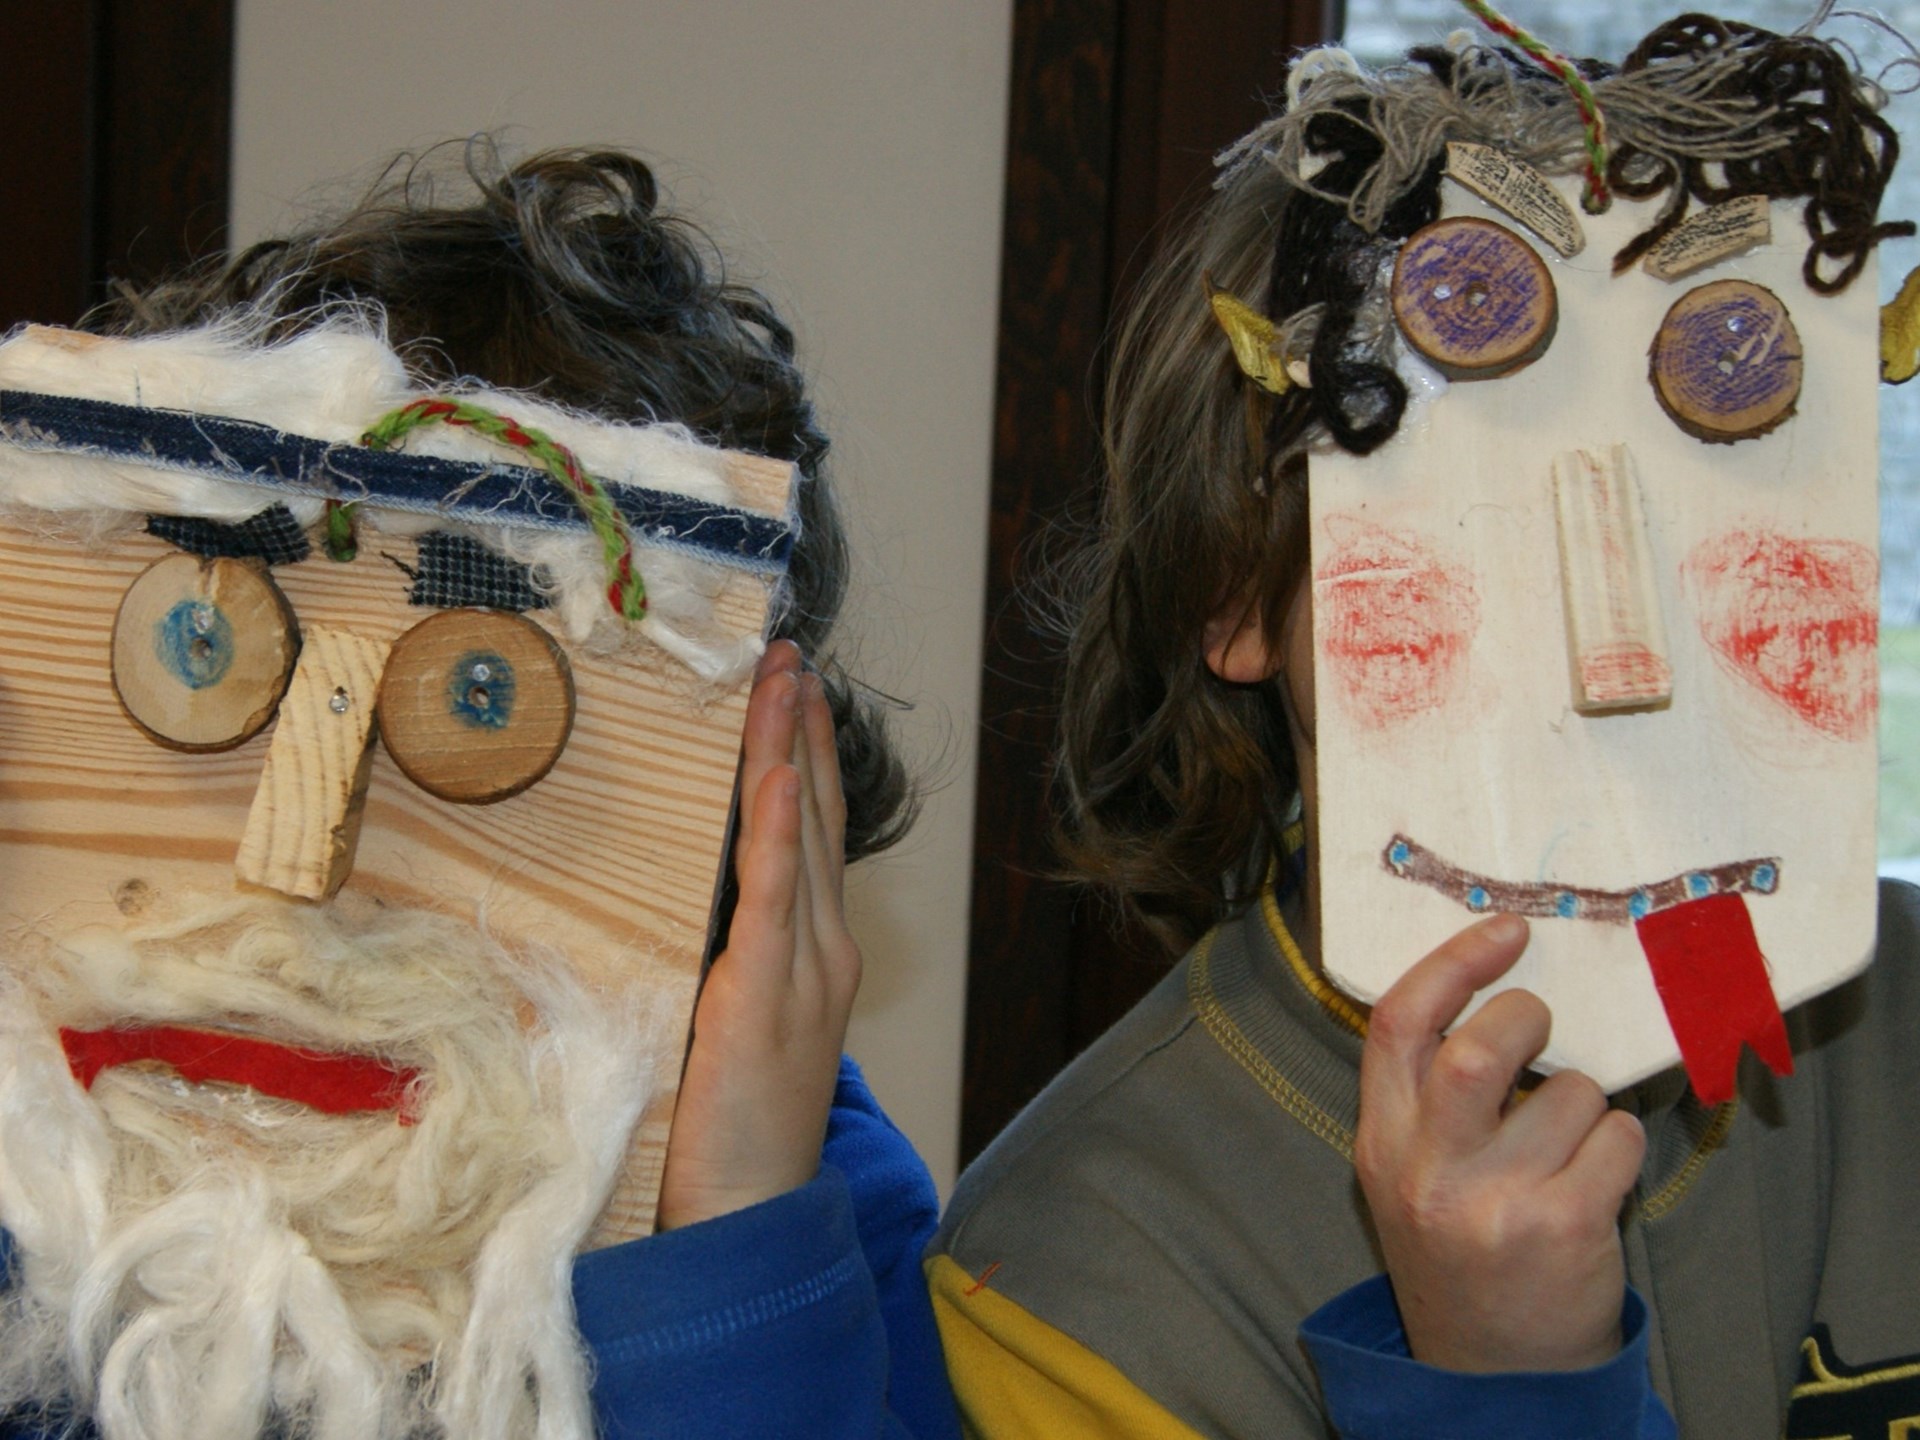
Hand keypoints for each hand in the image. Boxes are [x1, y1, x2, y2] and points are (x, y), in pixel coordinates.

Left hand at [656, 640, 860, 1229]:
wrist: (754, 1208)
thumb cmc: (735, 1124)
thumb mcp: (737, 1018)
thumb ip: (731, 954)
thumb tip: (693, 900)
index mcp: (817, 950)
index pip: (812, 832)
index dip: (803, 757)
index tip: (789, 692)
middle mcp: (825, 946)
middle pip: (816, 817)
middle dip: (802, 731)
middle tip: (787, 657)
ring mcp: (806, 968)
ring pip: (803, 838)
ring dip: (791, 753)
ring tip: (782, 684)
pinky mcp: (767, 993)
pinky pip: (776, 897)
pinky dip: (780, 833)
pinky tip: (777, 777)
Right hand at [1353, 914, 1645, 1372]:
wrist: (1491, 1375)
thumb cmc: (1456, 1251)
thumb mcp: (1405, 1174)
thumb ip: (1424, 1095)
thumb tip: (1490, 988)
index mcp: (1380, 1143)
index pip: (1400, 1025)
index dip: (1455, 963)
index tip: (1506, 930)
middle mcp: (1429, 1170)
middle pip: (1481, 1049)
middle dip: (1528, 1017)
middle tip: (1541, 1027)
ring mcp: (1496, 1201)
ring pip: (1569, 1091)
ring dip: (1584, 1101)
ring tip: (1566, 1144)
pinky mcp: (1564, 1226)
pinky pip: (1618, 1136)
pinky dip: (1620, 1144)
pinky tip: (1595, 1180)